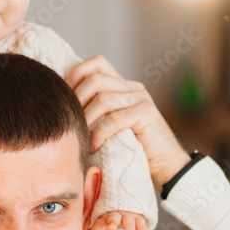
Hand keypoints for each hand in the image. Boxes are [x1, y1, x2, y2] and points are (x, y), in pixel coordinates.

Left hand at [65, 55, 191, 189]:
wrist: (166, 166)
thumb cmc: (133, 149)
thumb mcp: (110, 125)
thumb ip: (96, 111)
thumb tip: (64, 105)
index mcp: (123, 85)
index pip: (97, 63)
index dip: (77, 74)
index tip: (65, 95)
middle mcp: (132, 87)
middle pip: (95, 79)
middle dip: (77, 100)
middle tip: (71, 123)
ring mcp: (141, 99)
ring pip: (102, 99)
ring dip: (86, 120)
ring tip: (81, 138)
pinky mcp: (146, 114)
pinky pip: (114, 119)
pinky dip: (99, 134)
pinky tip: (94, 147)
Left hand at [85, 211, 148, 229]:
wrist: (123, 207)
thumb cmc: (107, 222)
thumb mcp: (99, 228)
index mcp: (103, 218)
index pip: (97, 224)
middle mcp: (115, 215)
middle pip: (113, 217)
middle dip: (112, 221)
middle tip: (111, 227)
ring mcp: (127, 215)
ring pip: (129, 223)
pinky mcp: (138, 217)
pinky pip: (141, 226)